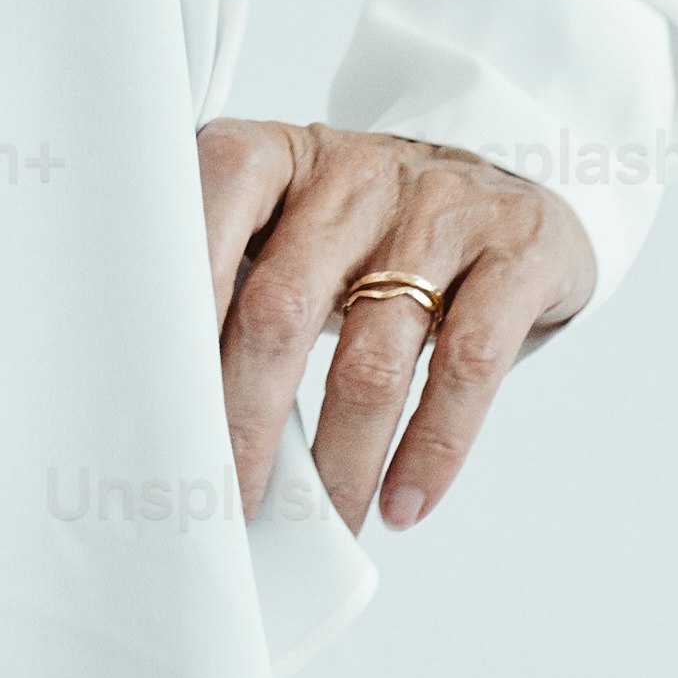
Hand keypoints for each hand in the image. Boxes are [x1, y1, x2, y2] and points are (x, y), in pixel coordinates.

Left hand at [194, 118, 592, 533]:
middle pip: (281, 306)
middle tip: (229, 499)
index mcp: (278, 155)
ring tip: (324, 522)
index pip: (207, 210)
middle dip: (246, 419)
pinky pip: (468, 363)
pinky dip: (432, 447)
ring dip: (340, 458)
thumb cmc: (372, 230)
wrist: (506, 187)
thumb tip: (170, 414)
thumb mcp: (297, 227)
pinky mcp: (519, 250)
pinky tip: (404, 501)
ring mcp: (441, 205)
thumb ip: (234, 289)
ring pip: (373, 353)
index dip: (178, 311)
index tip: (158, 408)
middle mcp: (354, 172)